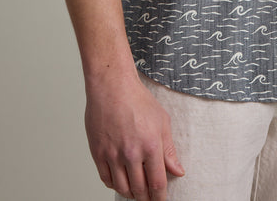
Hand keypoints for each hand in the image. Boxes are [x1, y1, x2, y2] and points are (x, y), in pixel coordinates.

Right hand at [84, 70, 184, 199]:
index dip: (160, 197)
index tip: (161, 200)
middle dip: (145, 197)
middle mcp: (131, 153)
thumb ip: (170, 149)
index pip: (157, 184)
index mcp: (150, 145)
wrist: (112, 86)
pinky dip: (114, 184)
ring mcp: (112, 154)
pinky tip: (120, 180)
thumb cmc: (137, 99)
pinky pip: (106, 179)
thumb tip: (177, 170)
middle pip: (139, 190)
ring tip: (136, 191)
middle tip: (148, 197)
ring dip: (130, 193)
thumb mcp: (162, 121)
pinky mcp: (98, 153)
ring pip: (122, 188)